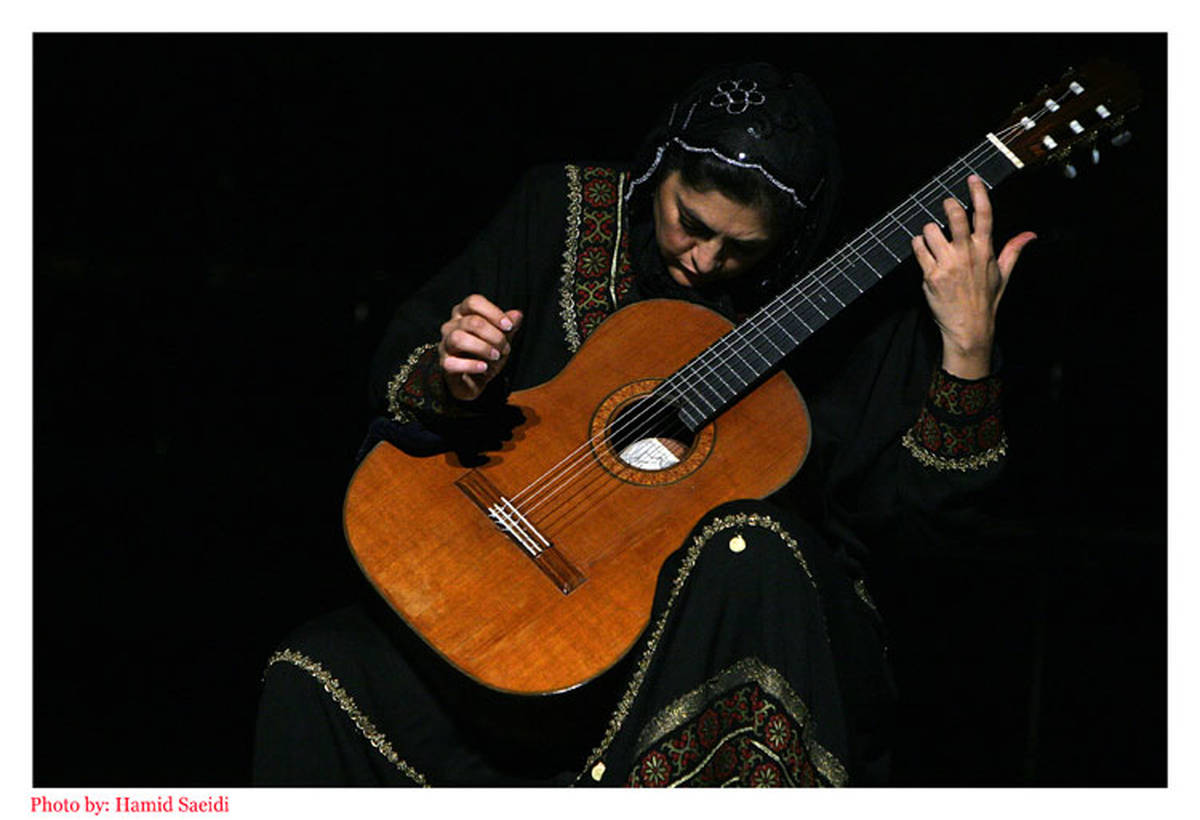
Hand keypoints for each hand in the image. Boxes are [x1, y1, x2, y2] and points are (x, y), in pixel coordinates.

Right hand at [438, 294, 522, 401]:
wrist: (473, 380)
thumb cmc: (485, 354)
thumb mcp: (501, 339)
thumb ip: (508, 327)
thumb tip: (517, 314)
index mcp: (463, 313)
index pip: (473, 302)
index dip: (493, 312)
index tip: (508, 326)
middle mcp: (451, 326)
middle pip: (471, 321)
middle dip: (494, 335)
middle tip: (505, 348)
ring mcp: (445, 344)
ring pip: (459, 338)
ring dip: (482, 348)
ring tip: (496, 356)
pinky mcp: (444, 363)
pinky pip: (452, 363)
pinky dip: (471, 365)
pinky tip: (484, 367)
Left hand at [912, 175, 1035, 378]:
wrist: (969, 327)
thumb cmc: (986, 300)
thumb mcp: (1004, 274)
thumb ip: (1014, 250)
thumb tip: (1031, 234)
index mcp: (985, 250)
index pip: (984, 215)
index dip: (978, 193)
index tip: (972, 179)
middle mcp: (967, 254)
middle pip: (955, 217)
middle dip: (948, 205)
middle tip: (946, 204)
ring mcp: (948, 264)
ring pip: (931, 231)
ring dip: (928, 230)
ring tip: (931, 237)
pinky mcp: (931, 275)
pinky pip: (918, 248)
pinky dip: (918, 245)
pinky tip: (923, 249)